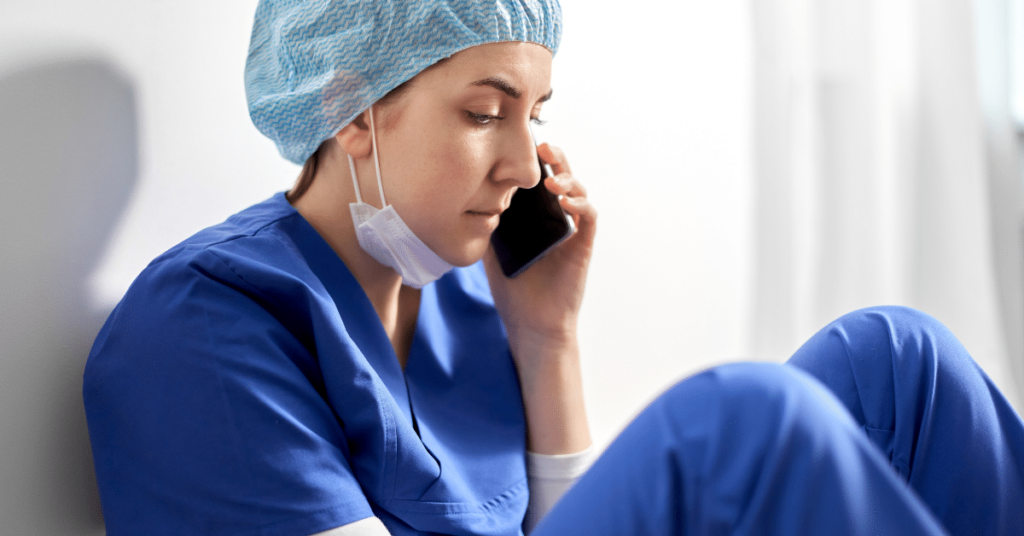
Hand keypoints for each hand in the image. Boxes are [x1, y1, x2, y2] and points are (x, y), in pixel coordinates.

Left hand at [484, 143, 596, 365]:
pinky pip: (588, 217)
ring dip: (568, 179)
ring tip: (552, 179)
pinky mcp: (583, 245)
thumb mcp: (490, 249)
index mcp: (537, 215)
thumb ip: (483, 223)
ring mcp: (572, 230)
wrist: (530, 324)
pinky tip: (565, 201)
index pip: (539, 178)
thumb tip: (463, 197)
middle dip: (555, 158)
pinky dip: (580, 205)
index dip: (534, 159)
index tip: (521, 143)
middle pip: (562, 176)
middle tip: (543, 146)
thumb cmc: (512, 289)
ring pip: (578, 192)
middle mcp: (557, 217)